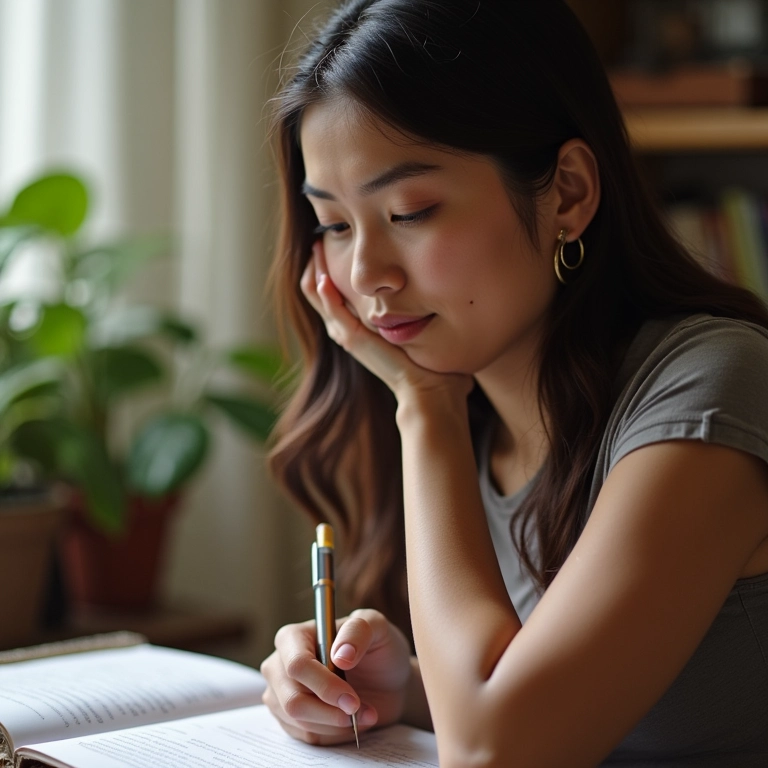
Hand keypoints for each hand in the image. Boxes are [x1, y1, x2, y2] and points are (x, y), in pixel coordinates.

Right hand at [260, 609, 412, 744]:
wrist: (386, 678)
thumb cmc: (377, 646)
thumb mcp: (376, 626)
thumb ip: (358, 632)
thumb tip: (340, 656)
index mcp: (294, 637)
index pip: (297, 665)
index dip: (324, 685)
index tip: (351, 699)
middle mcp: (280, 665)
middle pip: (293, 700)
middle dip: (329, 711)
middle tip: (358, 709)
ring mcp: (281, 694)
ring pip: (298, 722)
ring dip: (336, 723)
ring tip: (364, 712)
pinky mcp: (289, 719)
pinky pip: (306, 736)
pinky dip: (334, 734)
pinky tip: (352, 720)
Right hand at [300, 241, 472, 405]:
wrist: (430, 393)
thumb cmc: (436, 371)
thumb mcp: (424, 335)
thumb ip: (430, 320)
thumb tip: (457, 313)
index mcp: (361, 330)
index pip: (335, 295)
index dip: (331, 270)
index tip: (336, 244)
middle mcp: (348, 332)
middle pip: (317, 291)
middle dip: (317, 263)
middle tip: (319, 238)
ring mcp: (347, 335)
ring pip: (316, 297)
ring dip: (315, 271)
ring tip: (318, 246)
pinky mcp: (353, 339)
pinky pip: (331, 310)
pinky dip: (325, 293)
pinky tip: (324, 274)